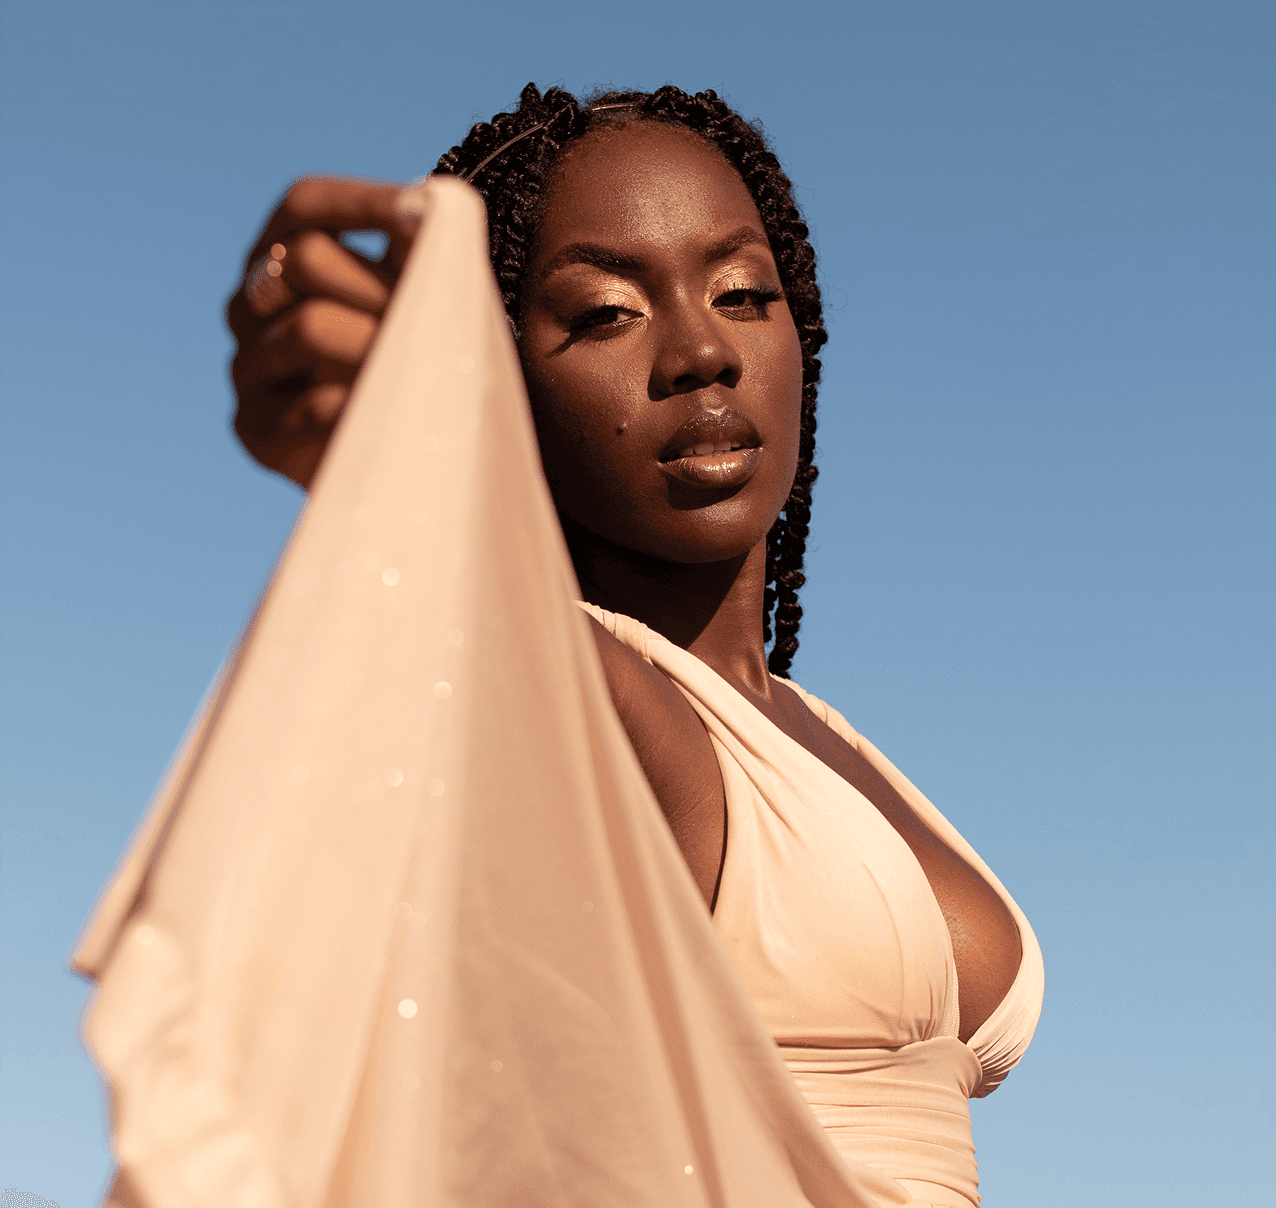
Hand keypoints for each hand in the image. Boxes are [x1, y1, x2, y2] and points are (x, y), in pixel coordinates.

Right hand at [227, 177, 422, 487]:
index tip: (424, 209)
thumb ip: (421, 252)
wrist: (403, 456)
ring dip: (379, 345)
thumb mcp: (424, 298)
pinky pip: (312, 404)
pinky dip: (366, 402)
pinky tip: (397, 408)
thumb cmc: (419, 362)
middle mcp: (250, 305)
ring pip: (309, 328)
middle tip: (432, 318)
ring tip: (422, 368)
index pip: (303, 206)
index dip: (360, 202)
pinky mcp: (255, 428)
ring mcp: (246, 366)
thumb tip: (437, 203)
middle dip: (378, 285)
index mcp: (282, 257)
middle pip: (304, 259)